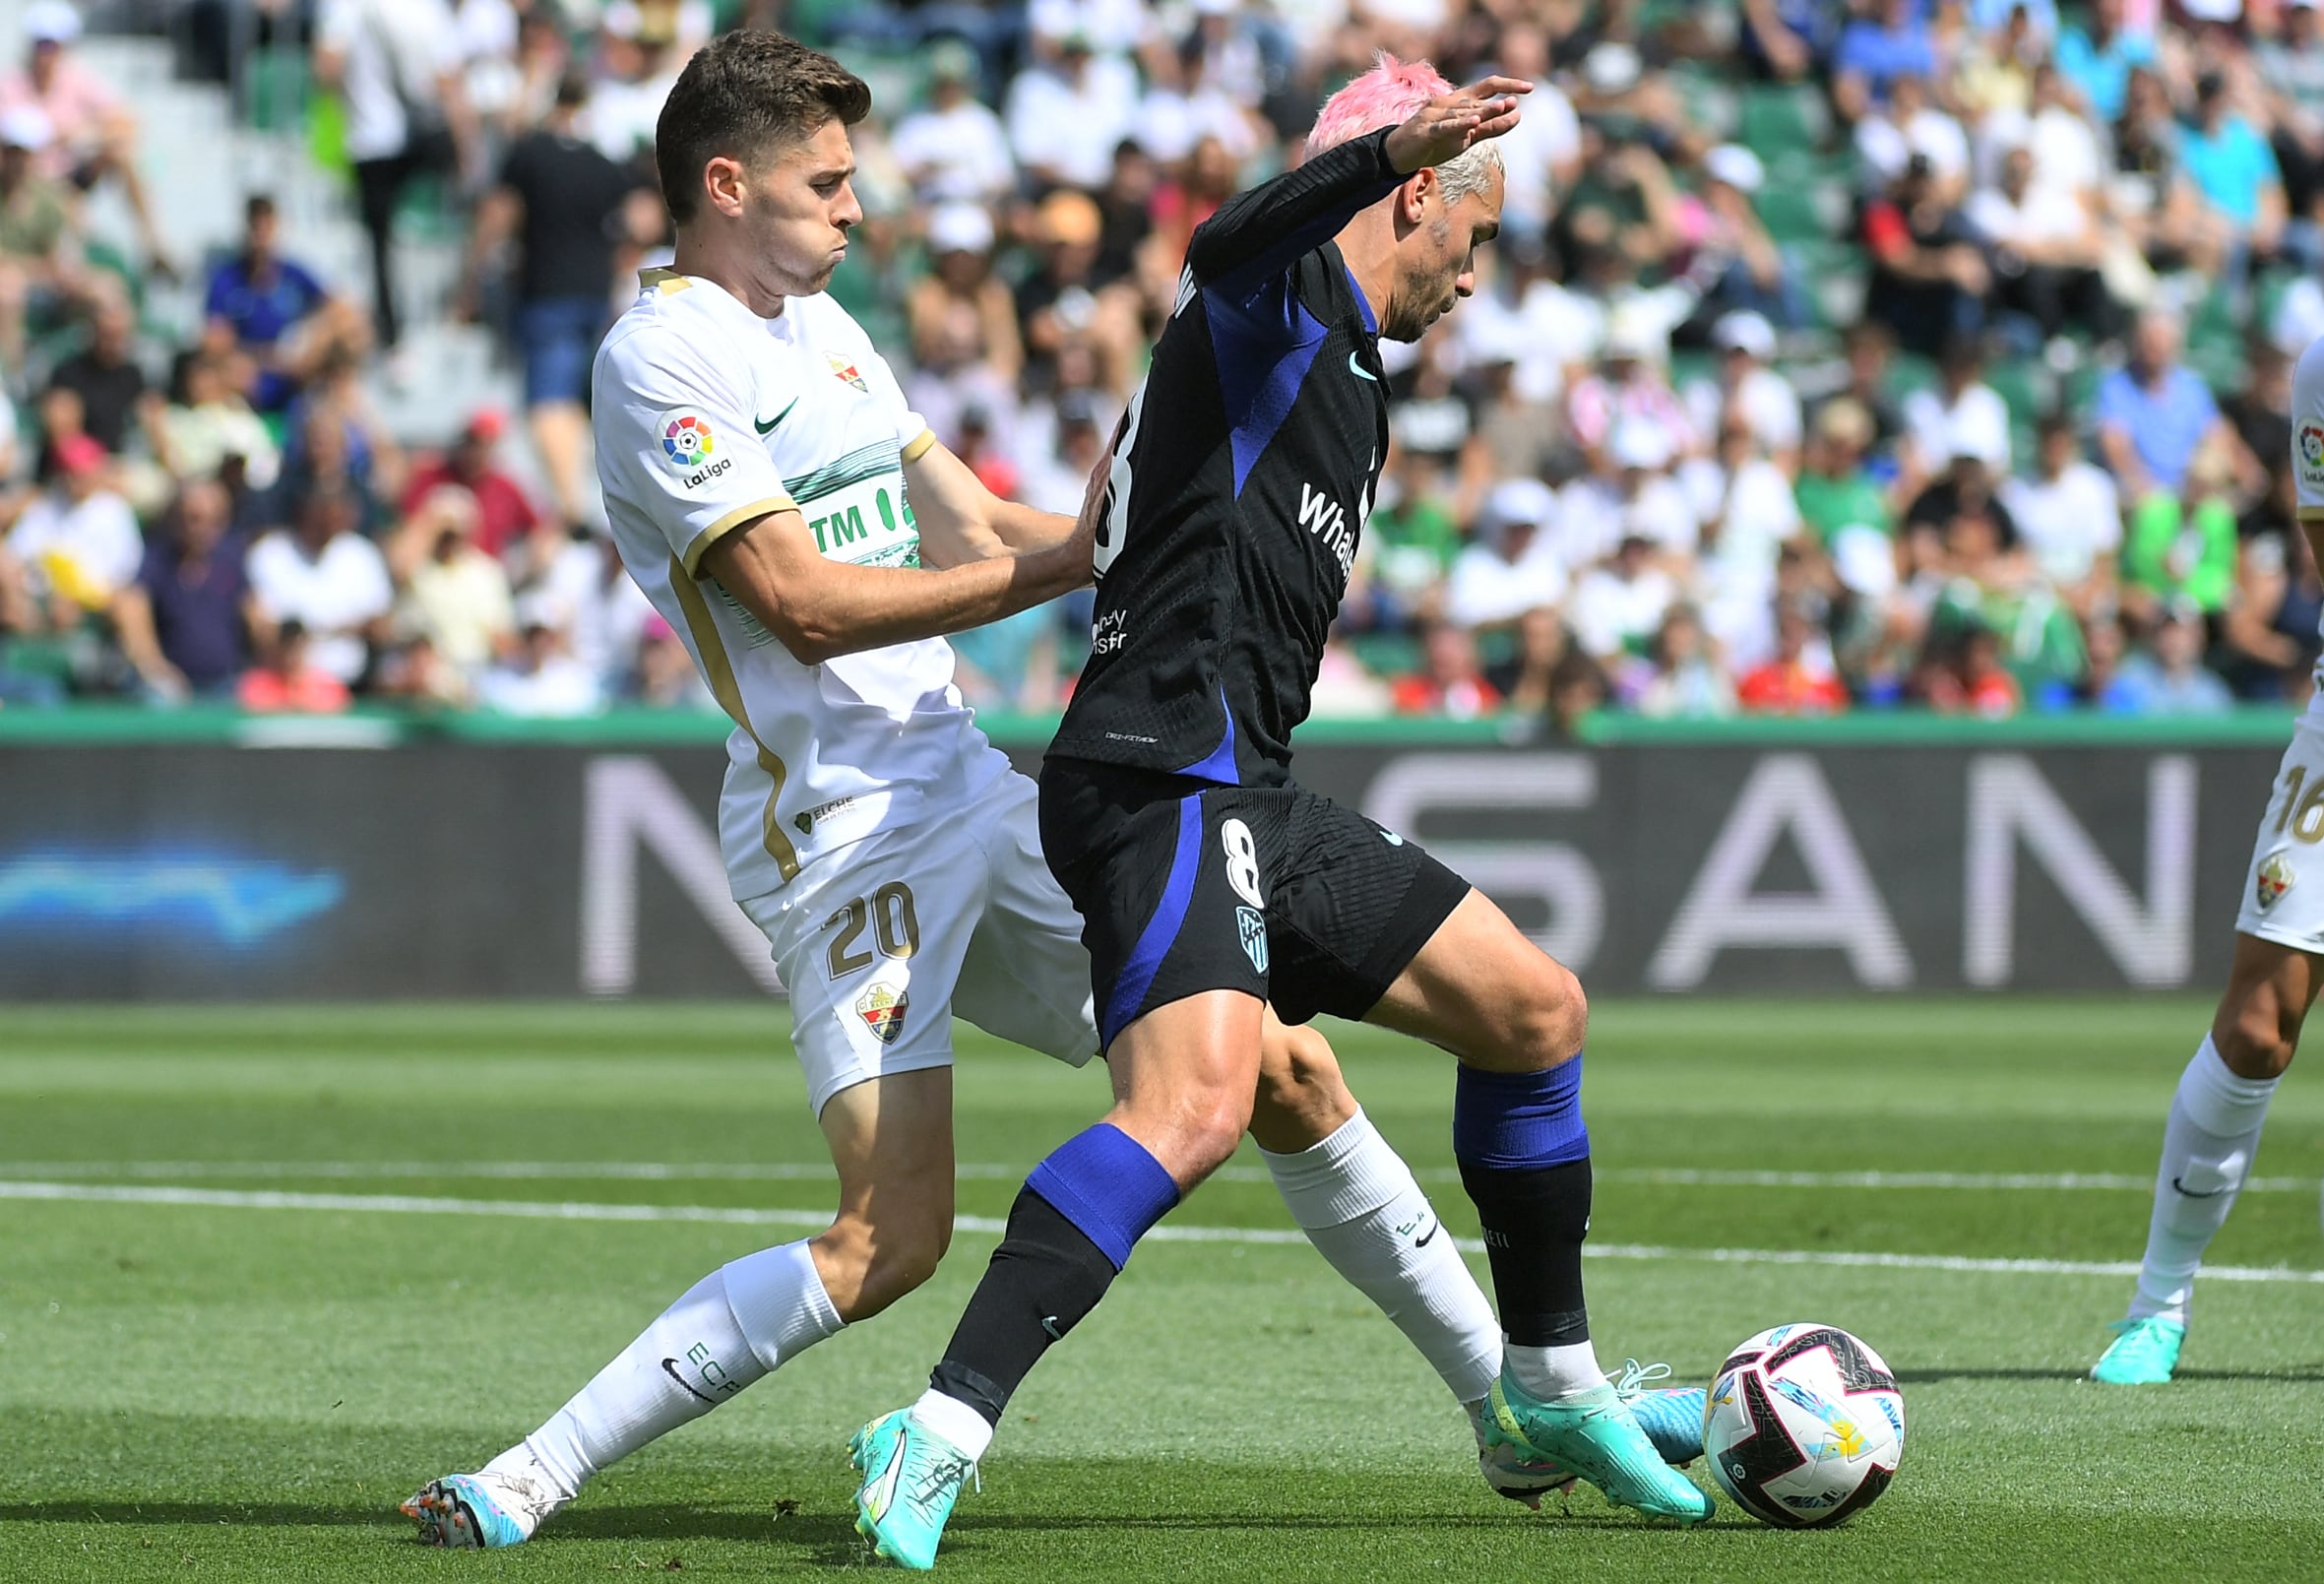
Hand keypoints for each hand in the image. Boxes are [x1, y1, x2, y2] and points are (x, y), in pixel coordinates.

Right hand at [1385, 76, 1530, 174]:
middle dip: (1495, 102)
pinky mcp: (1426, 130)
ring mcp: (1435, 115)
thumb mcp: (1467, 137)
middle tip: (1514, 101)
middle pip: (1477, 99)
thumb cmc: (1434, 143)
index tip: (1530, 87)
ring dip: (1482, 110)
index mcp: (1460, 101)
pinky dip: (1459, 124)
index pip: (1488, 86)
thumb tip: (1518, 115)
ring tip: (1502, 107)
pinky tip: (1473, 123)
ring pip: (1463, 112)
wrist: (1399, 154)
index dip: (1509, 84)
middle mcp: (1448, 102)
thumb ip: (1492, 126)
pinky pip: (1445, 126)